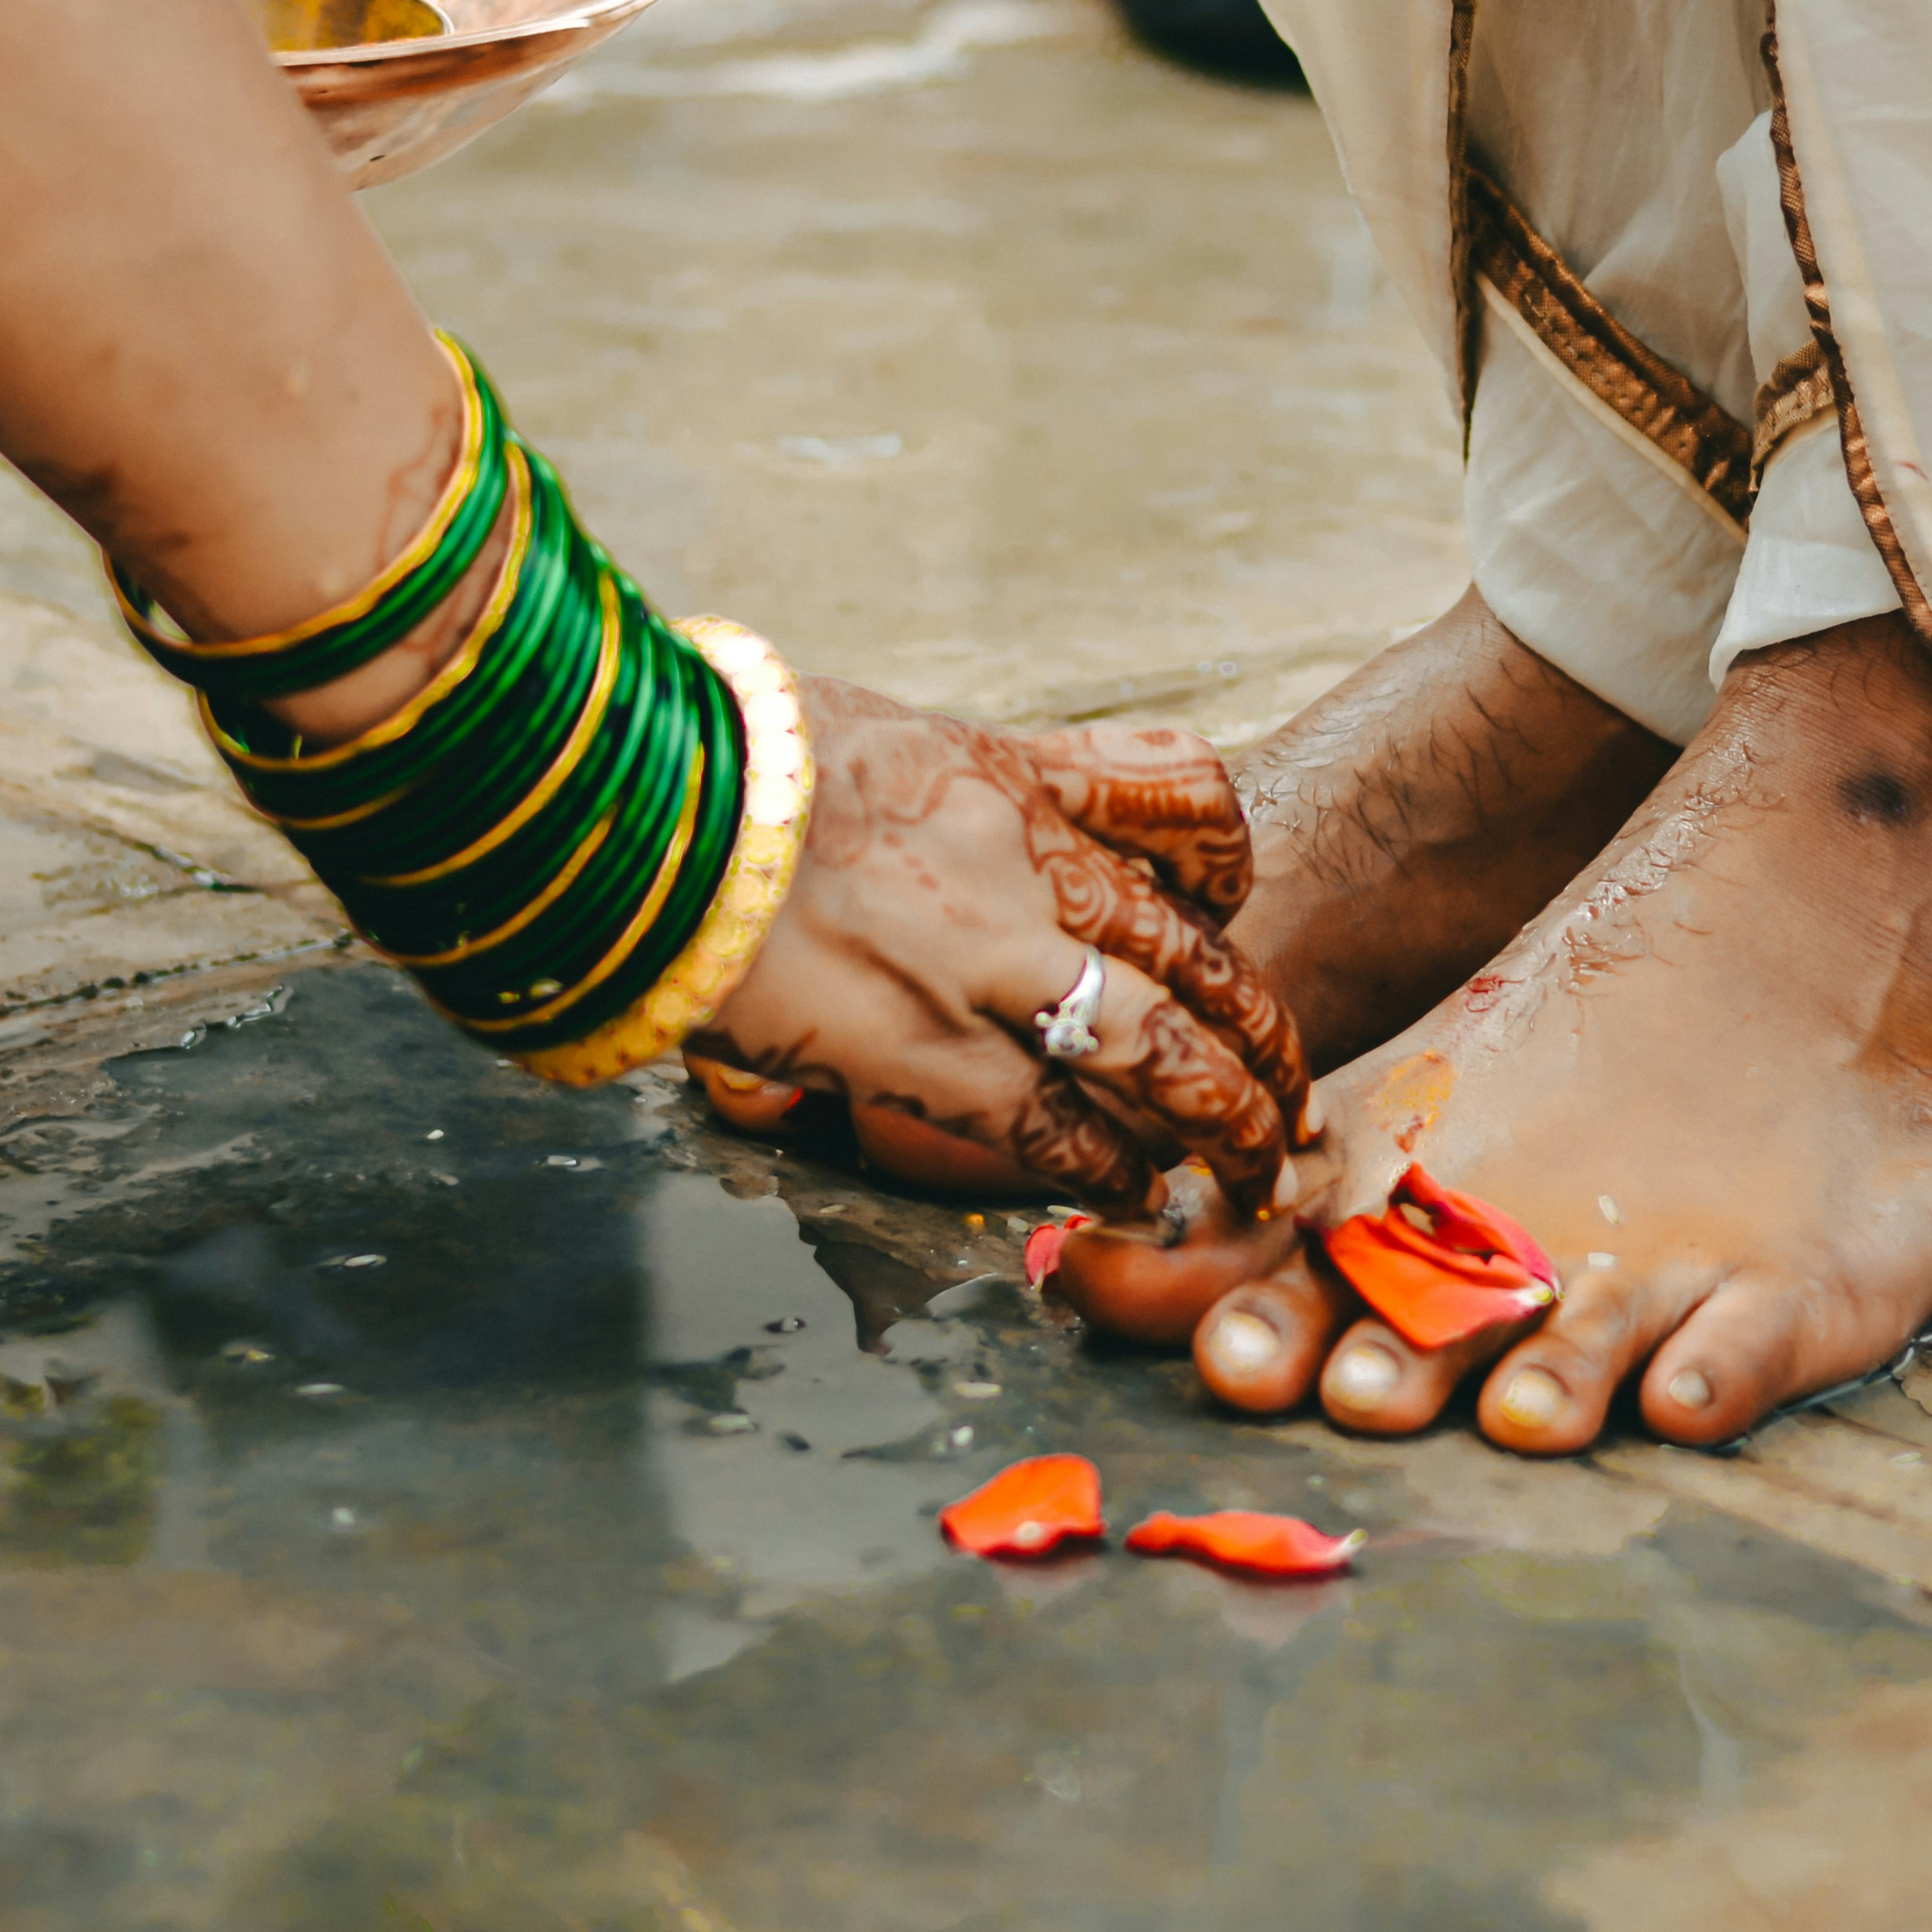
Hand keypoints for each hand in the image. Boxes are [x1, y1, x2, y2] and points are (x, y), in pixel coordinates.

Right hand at [692, 684, 1311, 1215]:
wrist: (640, 807)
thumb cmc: (744, 763)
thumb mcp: (897, 730)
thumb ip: (980, 776)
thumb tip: (1026, 801)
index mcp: (1020, 779)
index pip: (1195, 812)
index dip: (1234, 878)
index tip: (1234, 926)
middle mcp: (1025, 871)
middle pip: (1199, 960)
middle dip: (1263, 1044)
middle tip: (1291, 1106)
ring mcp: (982, 966)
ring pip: (1155, 1055)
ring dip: (1218, 1126)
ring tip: (1250, 1175)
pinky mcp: (920, 1053)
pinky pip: (1052, 1130)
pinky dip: (1110, 1173)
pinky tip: (1141, 1201)